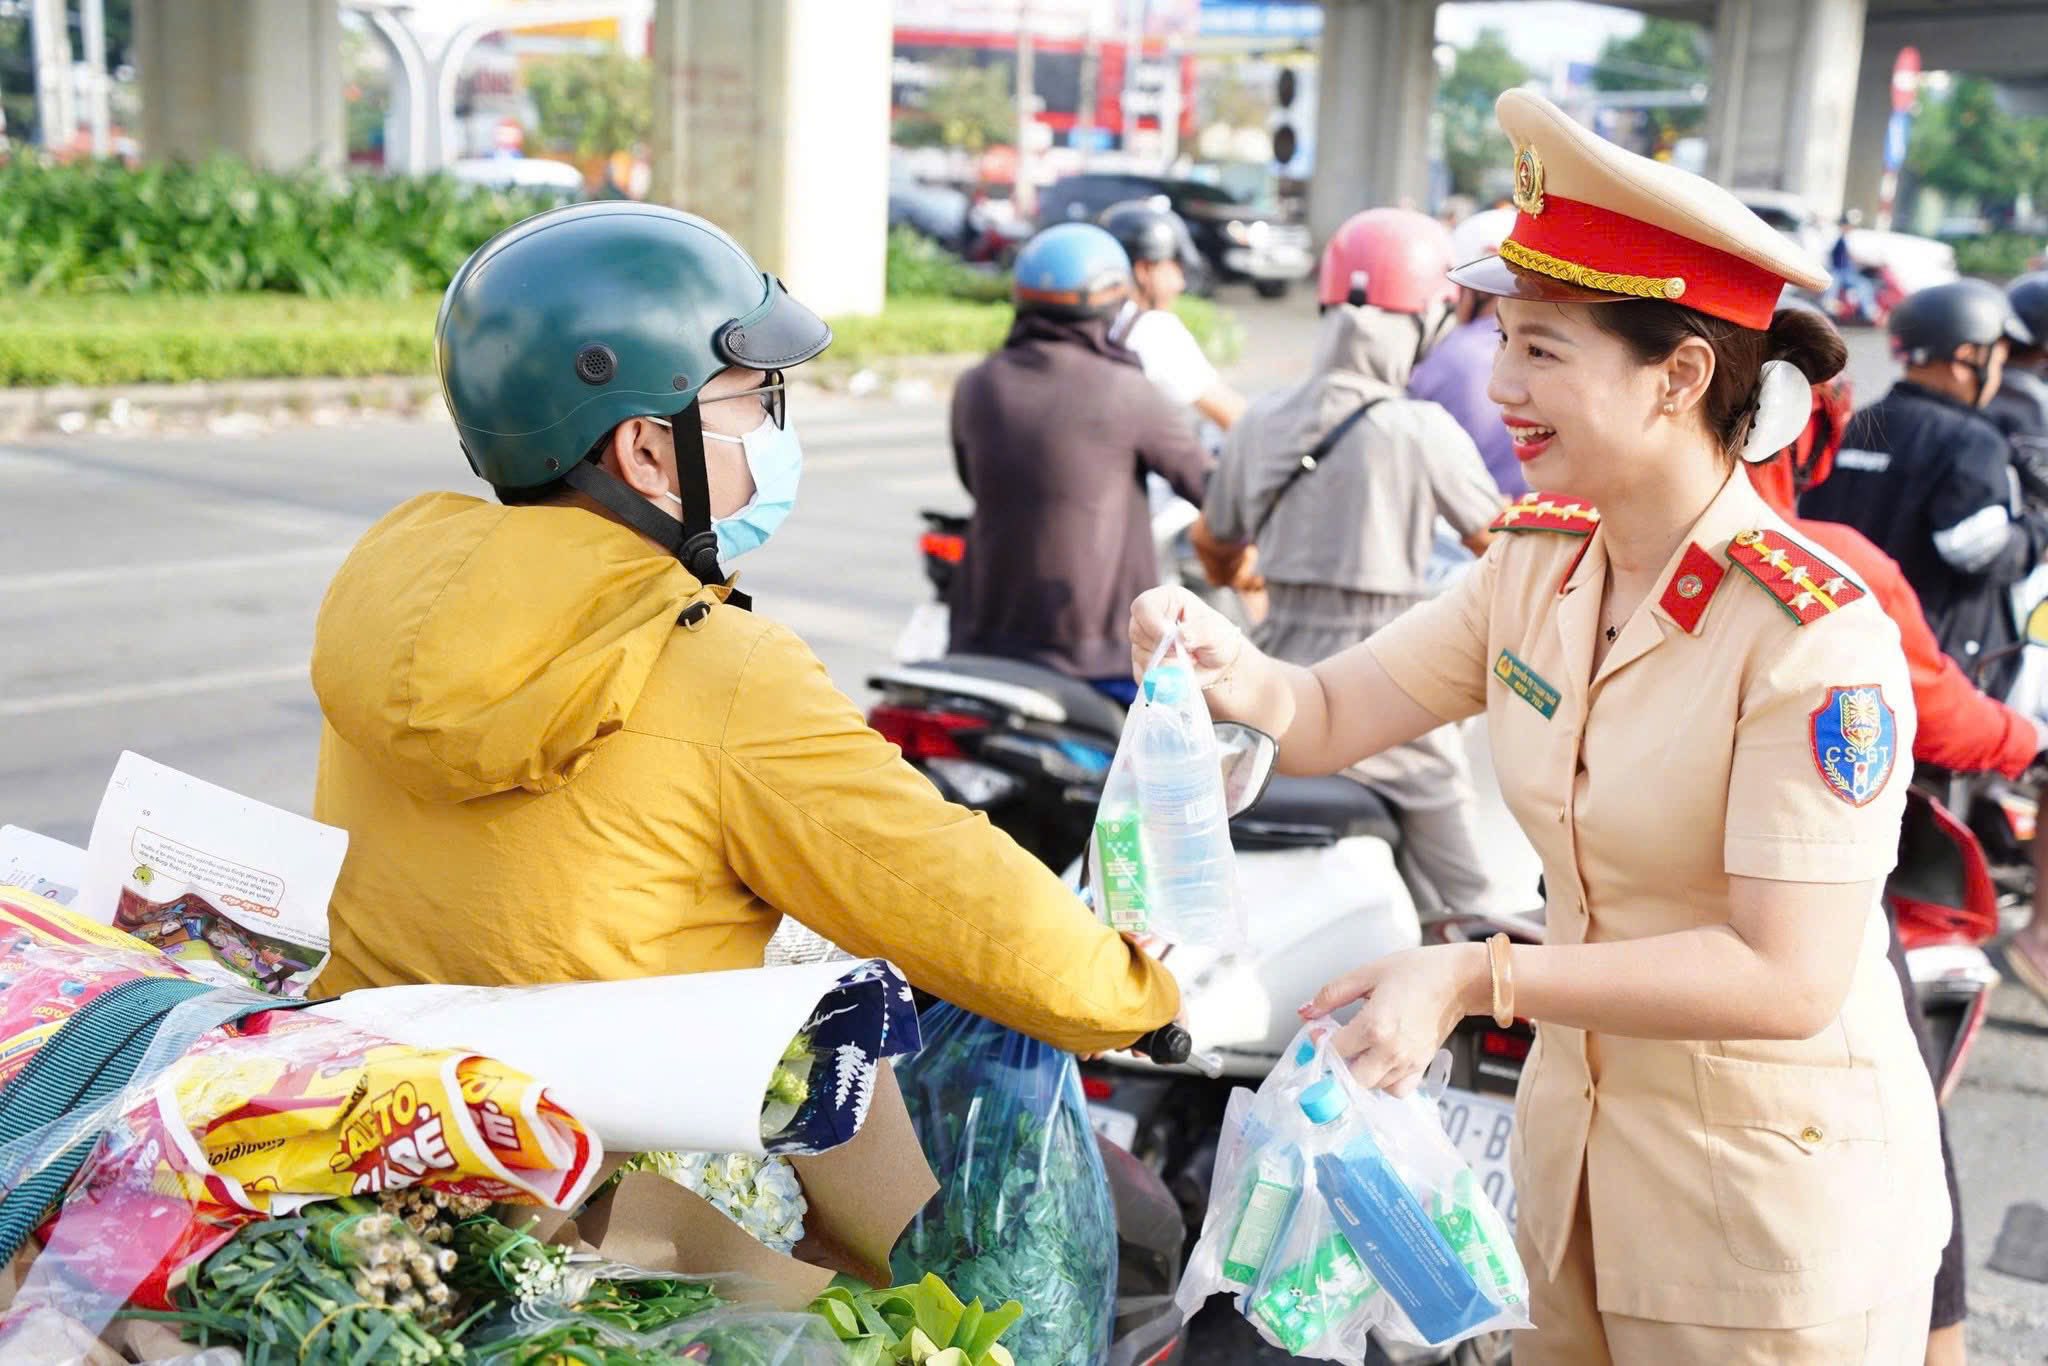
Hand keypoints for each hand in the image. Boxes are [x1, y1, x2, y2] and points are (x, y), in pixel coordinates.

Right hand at [1129, 585, 1245, 686]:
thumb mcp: (1216, 631)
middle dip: (1165, 651)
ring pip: (1142, 659)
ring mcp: (1142, 643)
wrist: (1218, 662)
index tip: (1172, 640)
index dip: (1153, 624)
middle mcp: (1148, 620)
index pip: (1143, 607)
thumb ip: (1201, 631)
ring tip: (1189, 661)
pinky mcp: (1141, 665)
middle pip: (1137, 634)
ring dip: (1169, 666)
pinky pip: (1144, 676)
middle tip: (1189, 654)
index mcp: (1166, 600)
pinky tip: (1180, 672)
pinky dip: (1164, 679)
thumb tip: (1182, 635)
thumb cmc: (1217, 638)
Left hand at [1300, 944, 1487, 1096]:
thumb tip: (1307, 1011)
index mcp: (1374, 1025)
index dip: (1321, 1041)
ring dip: (1359, 1072)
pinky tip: (1380, 1062)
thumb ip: (1333, 994)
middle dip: (1337, 1064)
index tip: (1320, 1029)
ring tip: (1359, 1049)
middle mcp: (1391, 1050)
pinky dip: (1384, 1083)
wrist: (1459, 979)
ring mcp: (1408, 1062)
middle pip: (1350, 1078)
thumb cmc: (1418, 971)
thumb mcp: (1368, 973)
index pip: (1334, 1050)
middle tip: (1337, 1045)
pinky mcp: (1421, 1067)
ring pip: (1371, 1086)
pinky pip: (1396, 1090)